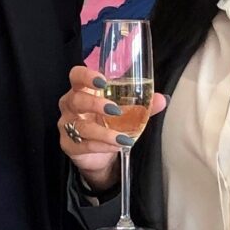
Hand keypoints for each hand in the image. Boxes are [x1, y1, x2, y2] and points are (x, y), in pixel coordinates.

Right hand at [56, 65, 167, 190]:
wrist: (98, 154)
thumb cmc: (107, 123)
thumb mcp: (124, 112)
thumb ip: (141, 105)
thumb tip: (162, 99)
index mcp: (83, 90)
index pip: (76, 75)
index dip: (86, 76)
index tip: (102, 81)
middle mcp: (71, 105)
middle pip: (75, 99)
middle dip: (94, 103)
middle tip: (115, 110)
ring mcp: (67, 125)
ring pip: (80, 126)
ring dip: (102, 131)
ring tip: (121, 137)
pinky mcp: (69, 145)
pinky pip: (83, 144)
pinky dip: (101, 146)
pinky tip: (116, 146)